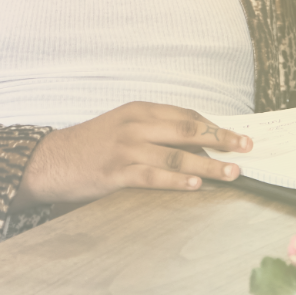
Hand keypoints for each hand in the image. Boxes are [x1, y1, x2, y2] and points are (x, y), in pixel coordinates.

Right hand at [12, 102, 251, 208]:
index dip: (213, 126)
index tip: (235, 136)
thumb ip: (152, 130)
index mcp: (138, 110)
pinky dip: (175, 179)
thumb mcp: (121, 126)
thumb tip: (192, 142)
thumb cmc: (89, 145)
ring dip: (207, 165)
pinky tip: (194, 184)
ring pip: (175, 154)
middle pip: (186, 129)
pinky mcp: (116, 171)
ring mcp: (125, 148)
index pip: (185, 114)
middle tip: (245, 147)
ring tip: (231, 172)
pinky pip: (152, 175)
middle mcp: (135, 125)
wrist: (50, 160)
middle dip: (220, 139)